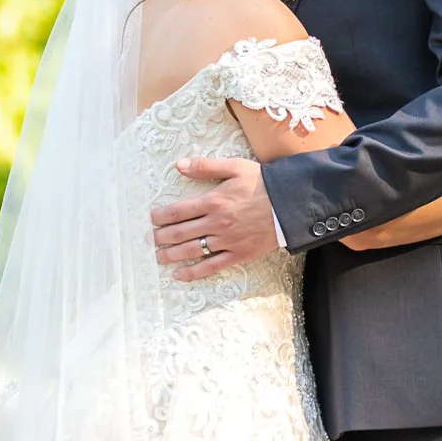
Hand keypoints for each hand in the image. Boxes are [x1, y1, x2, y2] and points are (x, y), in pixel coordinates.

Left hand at [151, 157, 277, 279]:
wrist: (291, 205)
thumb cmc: (263, 183)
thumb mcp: (235, 167)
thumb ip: (205, 166)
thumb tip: (179, 164)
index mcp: (213, 201)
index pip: (177, 211)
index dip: (160, 216)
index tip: (152, 219)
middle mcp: (216, 223)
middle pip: (180, 233)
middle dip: (161, 237)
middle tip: (150, 239)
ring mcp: (226, 241)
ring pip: (191, 250)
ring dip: (171, 255)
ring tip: (158, 257)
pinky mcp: (238, 254)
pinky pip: (211, 266)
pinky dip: (194, 272)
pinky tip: (179, 275)